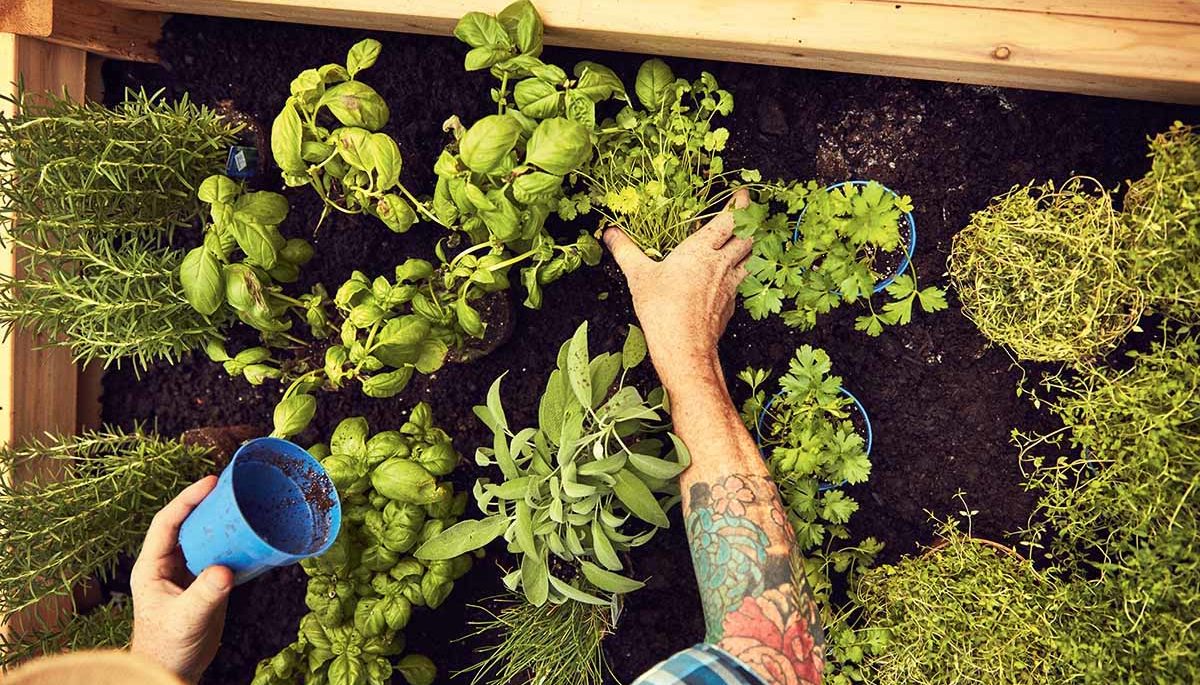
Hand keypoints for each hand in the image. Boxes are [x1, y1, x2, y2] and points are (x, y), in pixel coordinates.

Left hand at [131, 476, 232, 684]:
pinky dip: (234, 544)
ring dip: (222, 522)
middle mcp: (168, 565)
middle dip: (206, 503)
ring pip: (204, 538)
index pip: (166, 522)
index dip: (186, 499)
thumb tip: (225, 571)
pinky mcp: (204, 584)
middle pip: (186, 524)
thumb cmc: (166, 648)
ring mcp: (187, 574)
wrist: (170, 672)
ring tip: (244, 504)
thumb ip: (204, 594)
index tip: (209, 482)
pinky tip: (251, 537)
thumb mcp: (185, 619)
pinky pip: (219, 555)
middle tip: (231, 486)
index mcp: (152, 566)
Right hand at [604, 189, 751, 391]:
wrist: (685, 348)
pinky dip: (738, 275)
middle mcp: (721, 265)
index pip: (729, 220)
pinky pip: (740, 283)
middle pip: (747, 238)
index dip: (739, 205)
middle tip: (749, 215)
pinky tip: (728, 279)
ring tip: (745, 242)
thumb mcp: (638, 276)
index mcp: (702, 250)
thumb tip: (610, 233)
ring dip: (749, 249)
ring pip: (748, 260)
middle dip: (750, 224)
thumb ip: (625, 250)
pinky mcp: (730, 306)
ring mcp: (729, 286)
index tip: (743, 194)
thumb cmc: (662, 309)